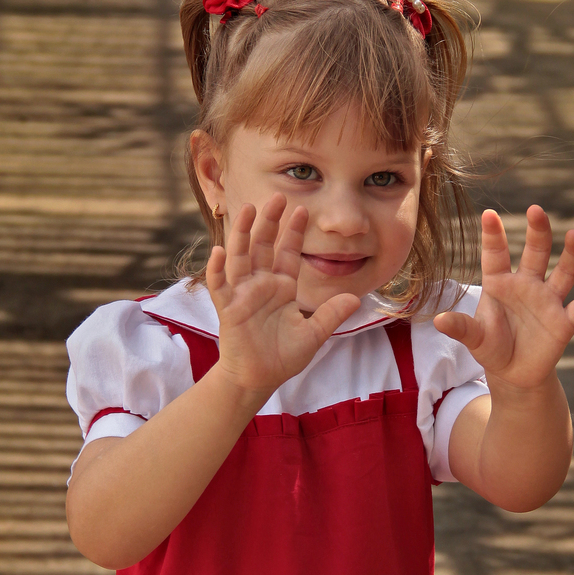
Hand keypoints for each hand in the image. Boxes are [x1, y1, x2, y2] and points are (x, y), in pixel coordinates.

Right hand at [207, 195, 359, 395]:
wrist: (259, 378)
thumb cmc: (282, 356)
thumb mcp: (313, 335)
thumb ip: (331, 315)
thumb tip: (356, 299)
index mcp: (282, 287)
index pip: (287, 252)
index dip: (293, 232)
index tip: (301, 208)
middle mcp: (261, 285)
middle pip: (263, 246)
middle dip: (268, 221)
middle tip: (276, 196)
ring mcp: (243, 294)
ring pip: (240, 257)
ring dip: (242, 234)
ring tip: (246, 209)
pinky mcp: (228, 309)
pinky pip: (220, 286)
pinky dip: (217, 269)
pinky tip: (218, 252)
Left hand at [433, 206, 573, 388]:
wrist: (514, 373)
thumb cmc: (492, 347)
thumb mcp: (475, 339)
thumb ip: (462, 328)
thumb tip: (441, 321)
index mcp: (500, 283)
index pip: (496, 255)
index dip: (493, 236)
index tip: (488, 215)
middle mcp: (527, 285)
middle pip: (536, 253)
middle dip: (537, 232)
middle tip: (536, 210)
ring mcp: (548, 301)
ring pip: (563, 273)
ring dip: (571, 255)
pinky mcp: (564, 323)